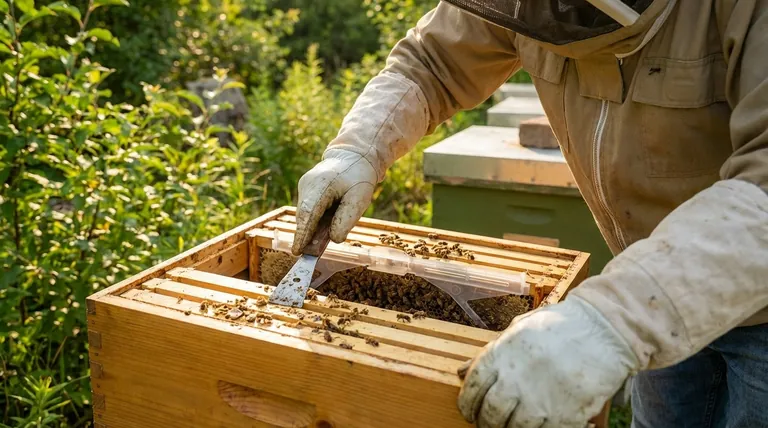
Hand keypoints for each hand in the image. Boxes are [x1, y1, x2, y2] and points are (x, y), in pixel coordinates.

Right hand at [292, 149, 376, 255]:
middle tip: (309, 256)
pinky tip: (324, 230)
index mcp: (321, 184)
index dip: (302, 234)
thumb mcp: (360, 199)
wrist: (355, 157)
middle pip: (304, 216)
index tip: (298, 251)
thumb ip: (346, 219)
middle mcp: (307, 185)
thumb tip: (334, 239)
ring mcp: (305, 187)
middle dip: (306, 236)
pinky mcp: (307, 191)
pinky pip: (309, 211)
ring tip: (318, 245)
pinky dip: (315, 222)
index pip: (308, 213)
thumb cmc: (359, 177)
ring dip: (311, 230)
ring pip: (305, 215)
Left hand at [457, 296, 637, 427]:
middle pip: (490, 415)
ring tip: (513, 424)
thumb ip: (489, 353)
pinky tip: (540, 423)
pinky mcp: (564, 415)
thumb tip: (461, 372)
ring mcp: (539, 400)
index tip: (469, 411)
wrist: (603, 329)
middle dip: (486, 422)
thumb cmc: (559, 326)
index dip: (467, 405)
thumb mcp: (517, 330)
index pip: (471, 389)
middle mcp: (515, 380)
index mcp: (500, 355)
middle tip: (490, 422)